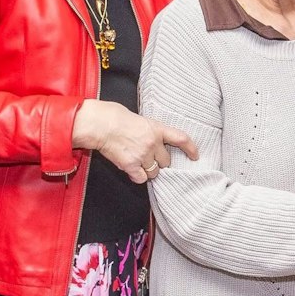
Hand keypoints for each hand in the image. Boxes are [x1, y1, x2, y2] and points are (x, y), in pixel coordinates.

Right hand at [72, 100, 198, 184]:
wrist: (99, 124)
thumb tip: (152, 140)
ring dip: (148, 170)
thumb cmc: (114, 117)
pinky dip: (136, 176)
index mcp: (156, 128)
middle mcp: (152, 143)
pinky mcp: (131, 165)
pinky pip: (141, 178)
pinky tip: (130, 168)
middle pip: (166, 161)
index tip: (195, 156)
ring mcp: (142, 155)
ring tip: (137, 162)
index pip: (181, 139)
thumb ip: (149, 131)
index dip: (191, 149)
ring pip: (154, 172)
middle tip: (148, 157)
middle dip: (160, 161)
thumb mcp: (139, 119)